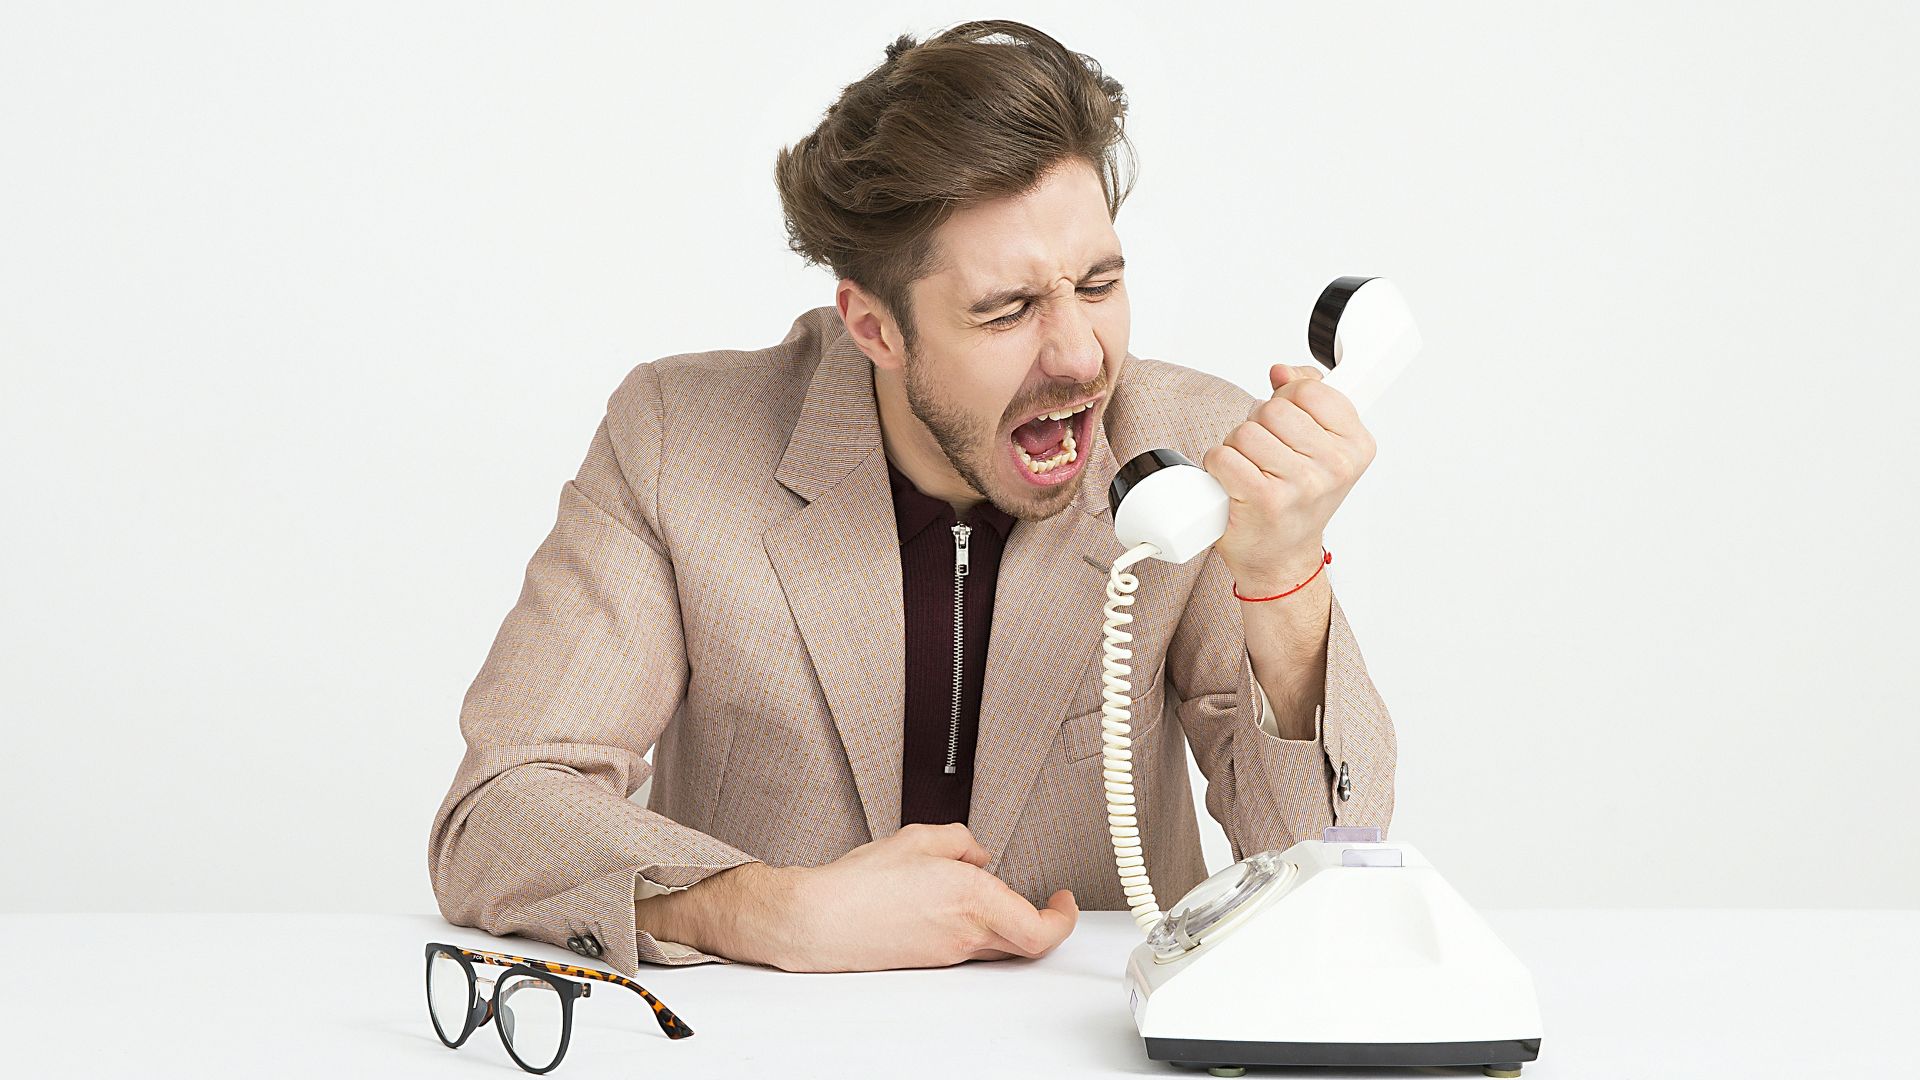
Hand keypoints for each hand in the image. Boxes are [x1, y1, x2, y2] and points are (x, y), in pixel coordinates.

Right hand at [777, 822, 1077, 971]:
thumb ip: (961, 840)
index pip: (1041, 928)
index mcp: (973, 898)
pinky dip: (977, 926)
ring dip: (1008, 921)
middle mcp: (966, 933)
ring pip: (1000, 944)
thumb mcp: (918, 837)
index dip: (1063, 918)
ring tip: (991, 892)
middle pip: (1028, 943)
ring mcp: (950, 952)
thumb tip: (977, 854)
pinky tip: (954, 904)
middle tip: (1048, 902)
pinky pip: (971, 945)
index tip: (1064, 900)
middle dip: (1043, 920)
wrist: (820, 920)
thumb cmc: (860, 884)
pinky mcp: (932, 959)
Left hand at [1201, 363, 1375, 591]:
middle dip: (1258, 425)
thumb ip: (1308, 396)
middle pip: (1272, 409)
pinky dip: (1218, 466)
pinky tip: (1233, 483)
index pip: (1309, 389)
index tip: (1290, 423)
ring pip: (1245, 432)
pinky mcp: (1264, 500)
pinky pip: (1223, 456)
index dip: (1287, 400)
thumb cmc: (1298, 500)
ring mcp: (1301, 484)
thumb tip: (1282, 371)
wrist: (1282, 557)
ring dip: (1236, 448)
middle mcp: (1334, 466)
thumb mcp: (1320, 445)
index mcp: (1356, 446)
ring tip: (1251, 470)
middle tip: (1266, 455)